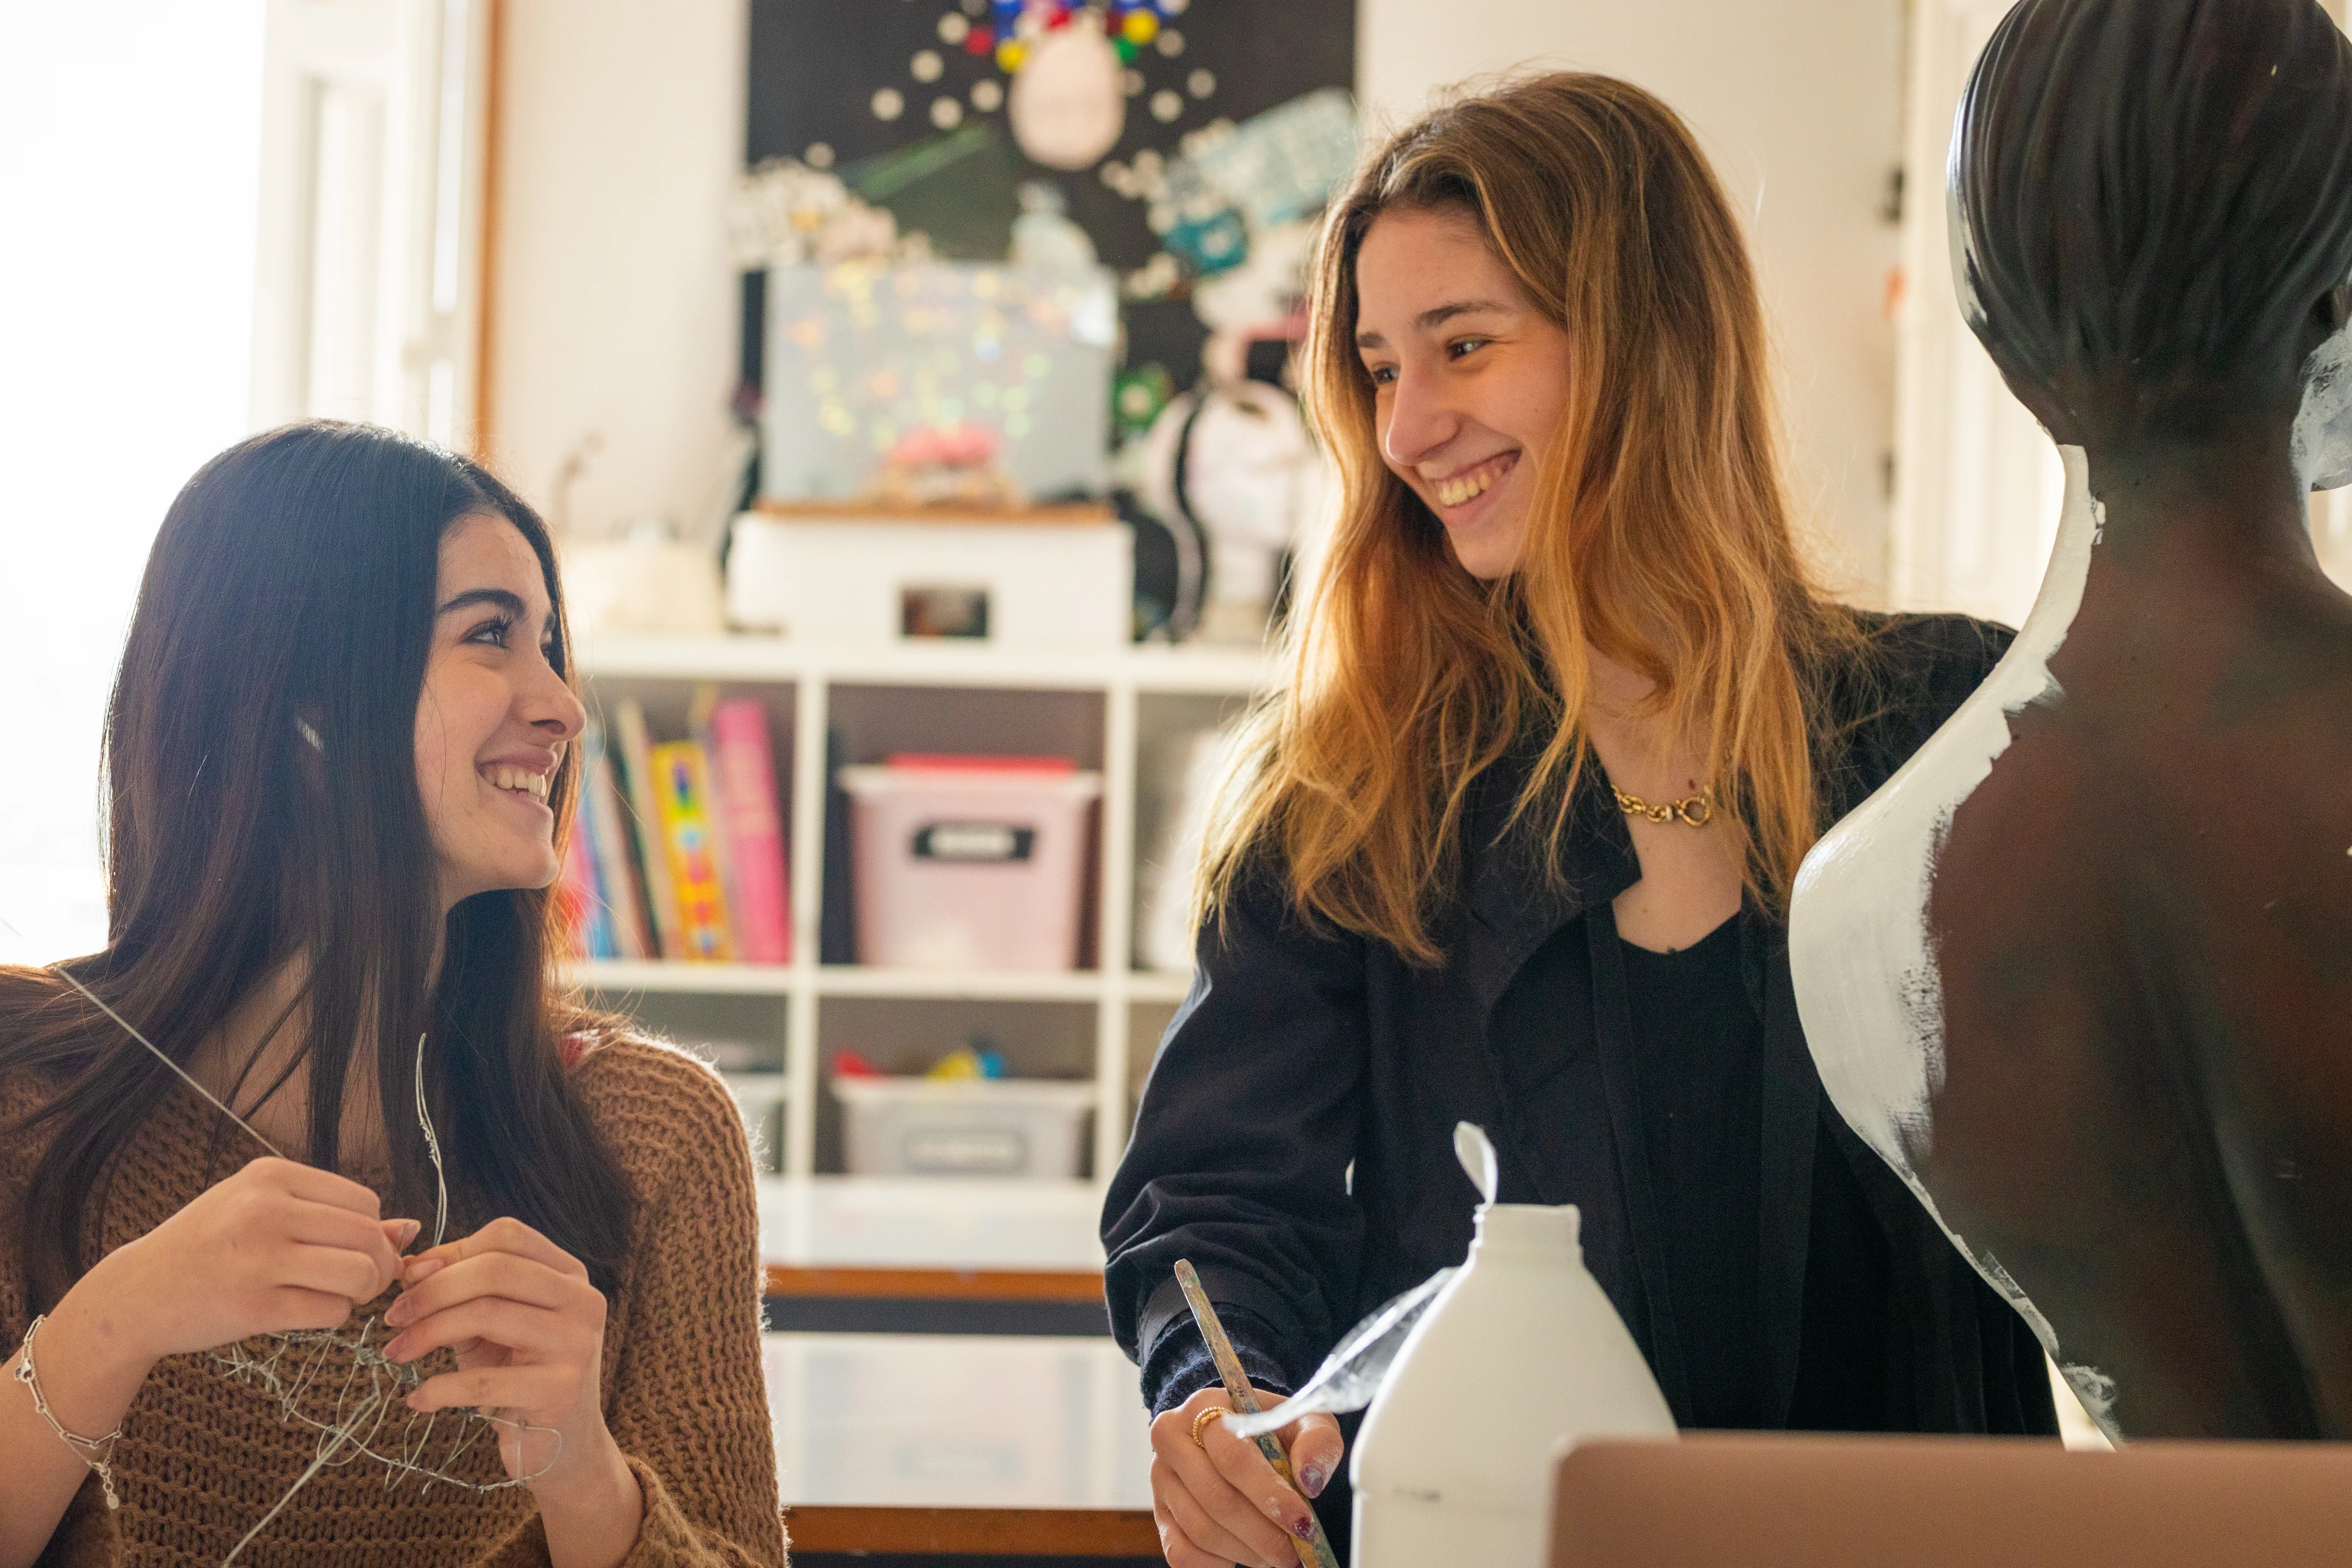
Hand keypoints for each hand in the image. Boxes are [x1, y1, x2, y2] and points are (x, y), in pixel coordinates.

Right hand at [83, 1155, 412, 1364]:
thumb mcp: (263, 1211)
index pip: (364, 1202)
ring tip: (334, 1294)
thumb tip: (409, 1229)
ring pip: (360, 1274)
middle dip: (378, 1264)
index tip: (351, 1250)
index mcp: (271, 1176)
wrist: (138, 1294)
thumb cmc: (209, 1247)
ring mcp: (259, 1258)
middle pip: (370, 1236)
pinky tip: (305, 1311)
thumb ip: (332, 1215)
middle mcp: (266, 1209)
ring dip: (361, 1292)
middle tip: (358, 1280)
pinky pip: (332, 1312)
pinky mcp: (254, 1306)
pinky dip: (333, 1316)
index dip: (372, 1233)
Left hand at [383, 1217, 616, 1491]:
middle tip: (393, 1317)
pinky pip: (482, 1381)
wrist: (561, 1446)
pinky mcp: (559, 1390)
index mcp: (568, 1274)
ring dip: (427, 1332)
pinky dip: (438, 1389)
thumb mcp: (492, 1324)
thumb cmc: (517, 1375)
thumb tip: (411, 1265)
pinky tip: (418, 1400)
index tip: (409, 1280)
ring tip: (396, 1352)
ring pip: (487, 1314)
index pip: (508, 1236)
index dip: (451, 1252)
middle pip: (496, 1269)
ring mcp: (575, 1343)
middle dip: (432, 1290)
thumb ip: (462, 1289)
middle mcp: (582, 1300)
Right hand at [1148, 1384, 1340, 1567]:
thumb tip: (1310, 1480)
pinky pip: (1181, 1553)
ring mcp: (1161, 1479)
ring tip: (1280, 1556)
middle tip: (1296, 1553)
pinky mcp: (1160, 1514)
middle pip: (1216, 1497)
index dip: (1268, 1493)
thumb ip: (1316, 1441)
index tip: (1302, 1523)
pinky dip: (1217, 1565)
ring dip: (1247, 1552)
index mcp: (1204, 1407)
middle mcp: (1172, 1440)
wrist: (1236, 1433)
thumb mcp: (1303, 1420)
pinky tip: (1247, 1557)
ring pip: (1201, 1529)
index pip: (1232, 1455)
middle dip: (1262, 1534)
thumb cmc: (1271, 1428)